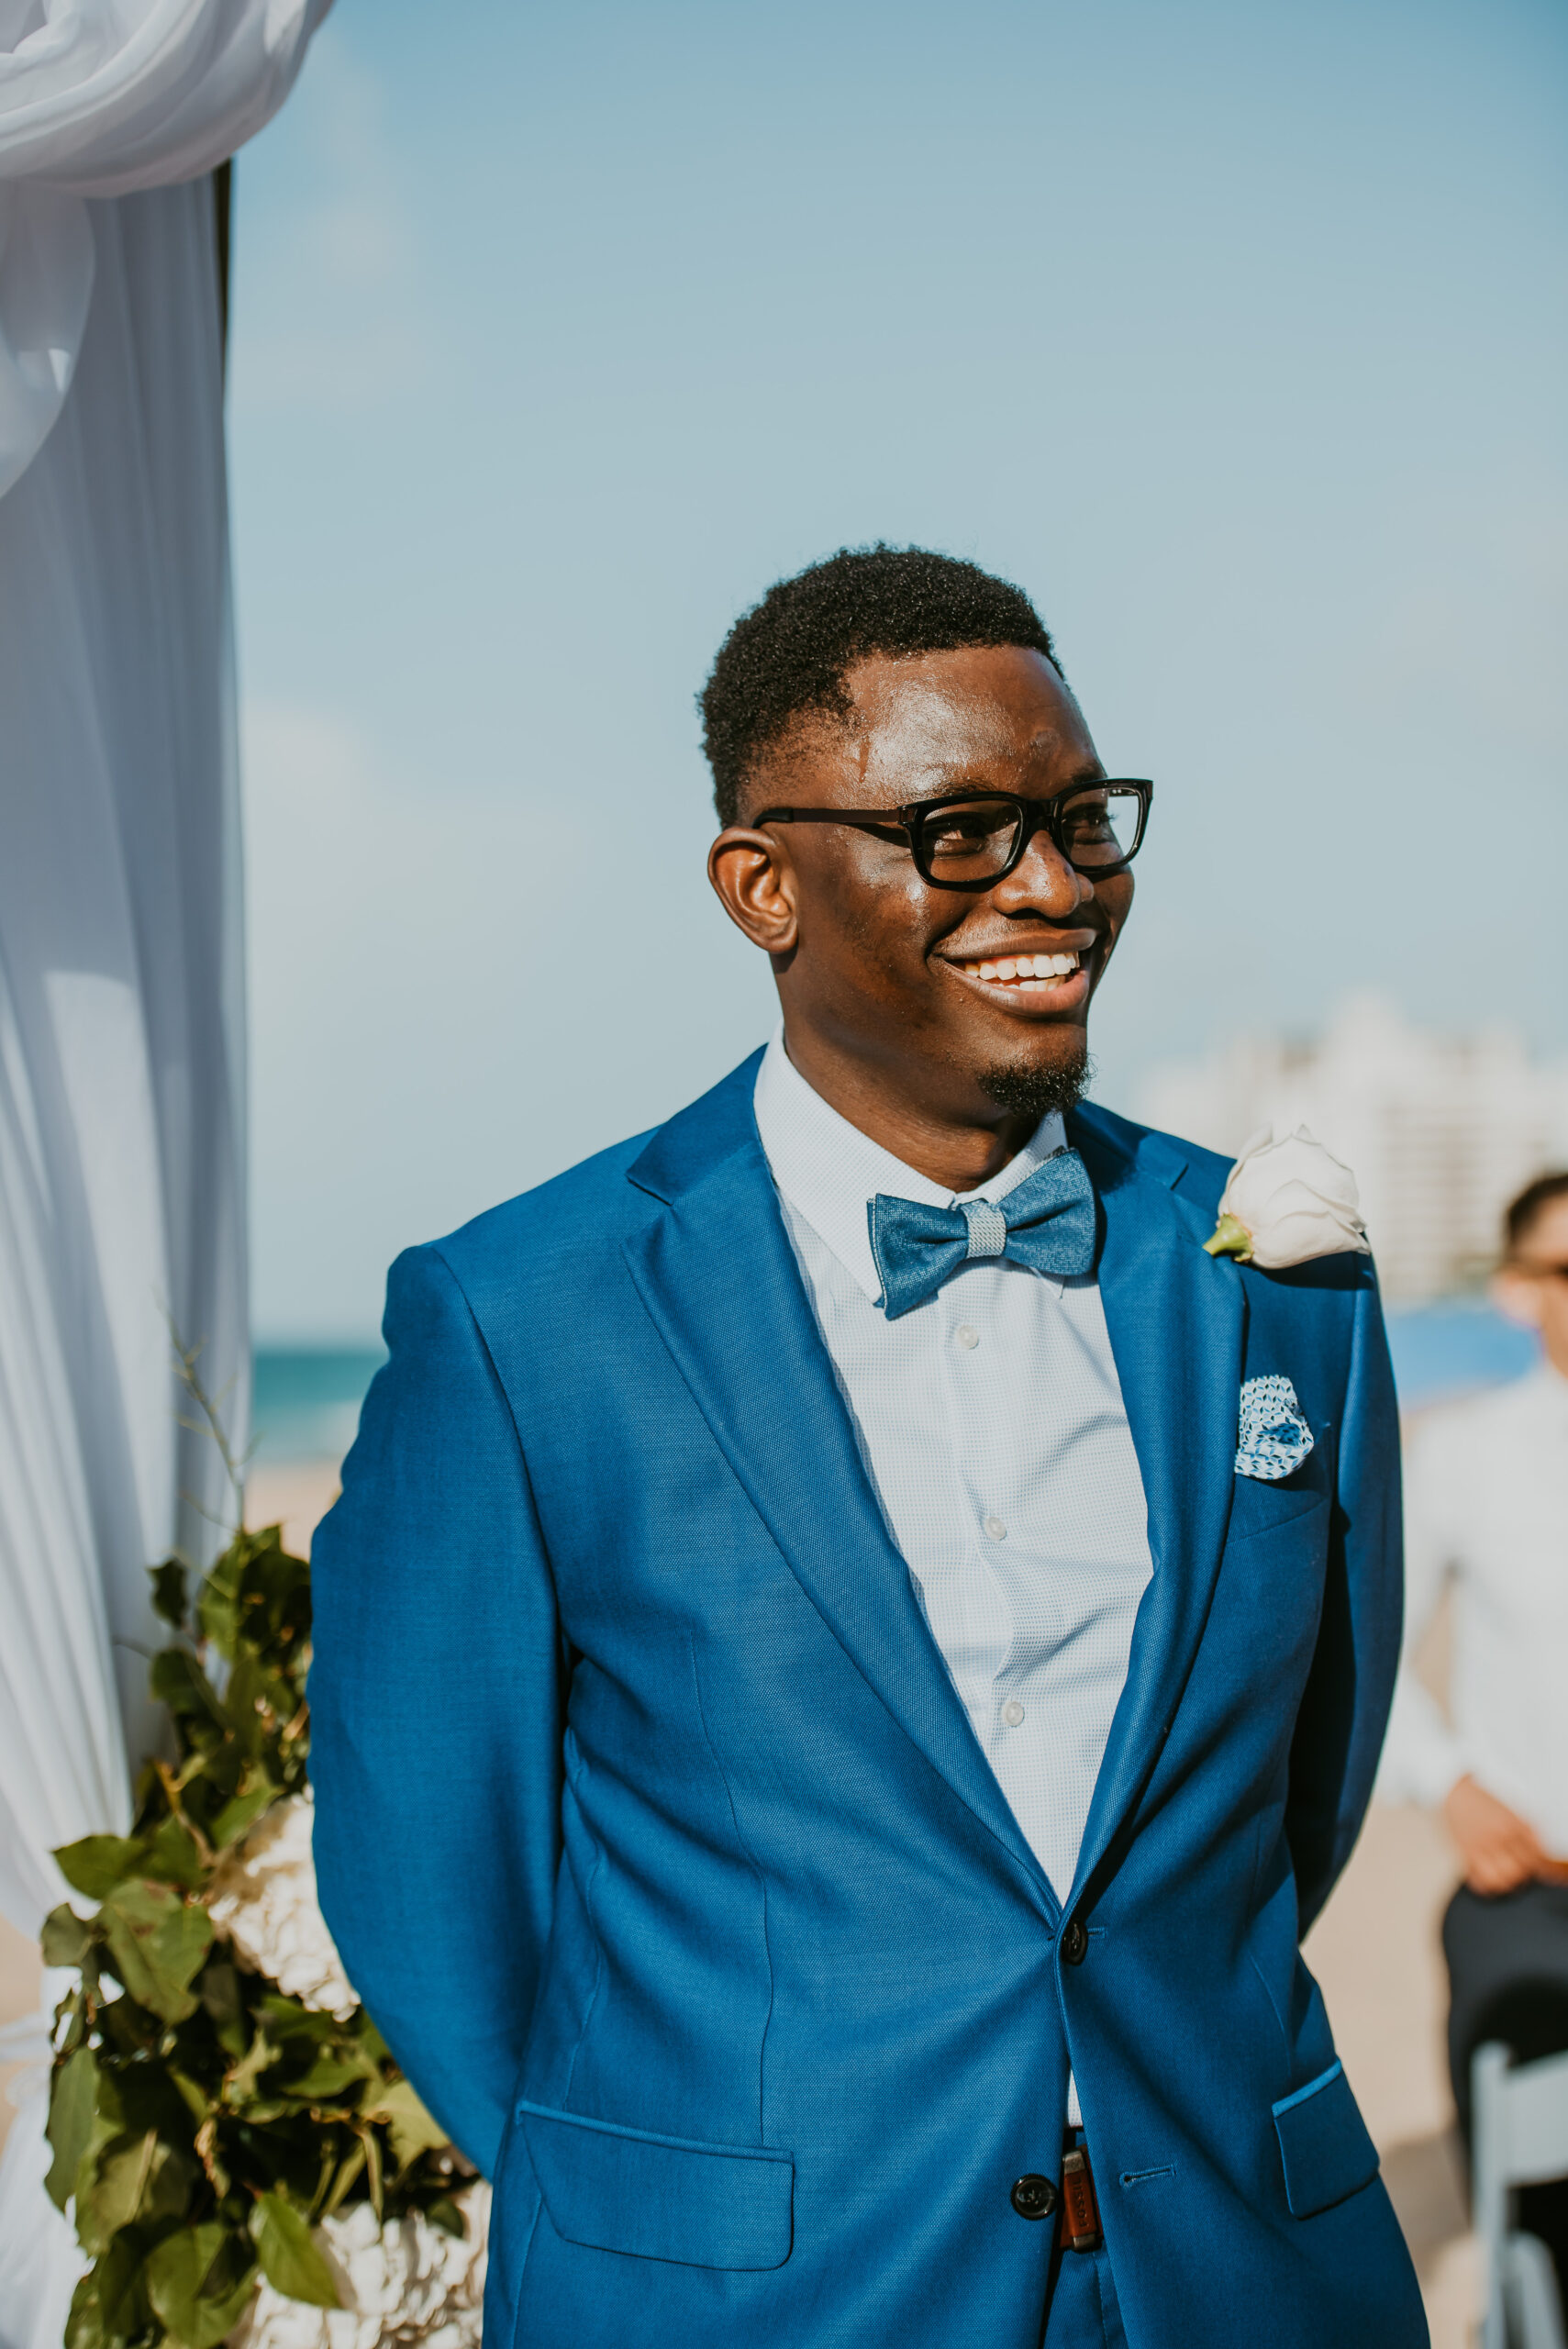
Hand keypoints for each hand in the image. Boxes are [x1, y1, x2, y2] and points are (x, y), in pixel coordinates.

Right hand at [1443, 1774, 1565, 1894]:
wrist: (1454, 1791)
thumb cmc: (1483, 1800)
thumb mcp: (1511, 1811)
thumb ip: (1528, 1830)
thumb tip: (1541, 1852)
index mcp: (1513, 1825)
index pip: (1536, 1857)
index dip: (1543, 1868)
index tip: (1543, 1871)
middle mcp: (1498, 1838)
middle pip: (1520, 1872)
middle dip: (1524, 1875)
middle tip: (1522, 1871)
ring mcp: (1481, 1847)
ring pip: (1500, 1881)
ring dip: (1506, 1883)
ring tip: (1506, 1877)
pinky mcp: (1466, 1853)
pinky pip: (1479, 1880)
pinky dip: (1486, 1886)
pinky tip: (1489, 1880)